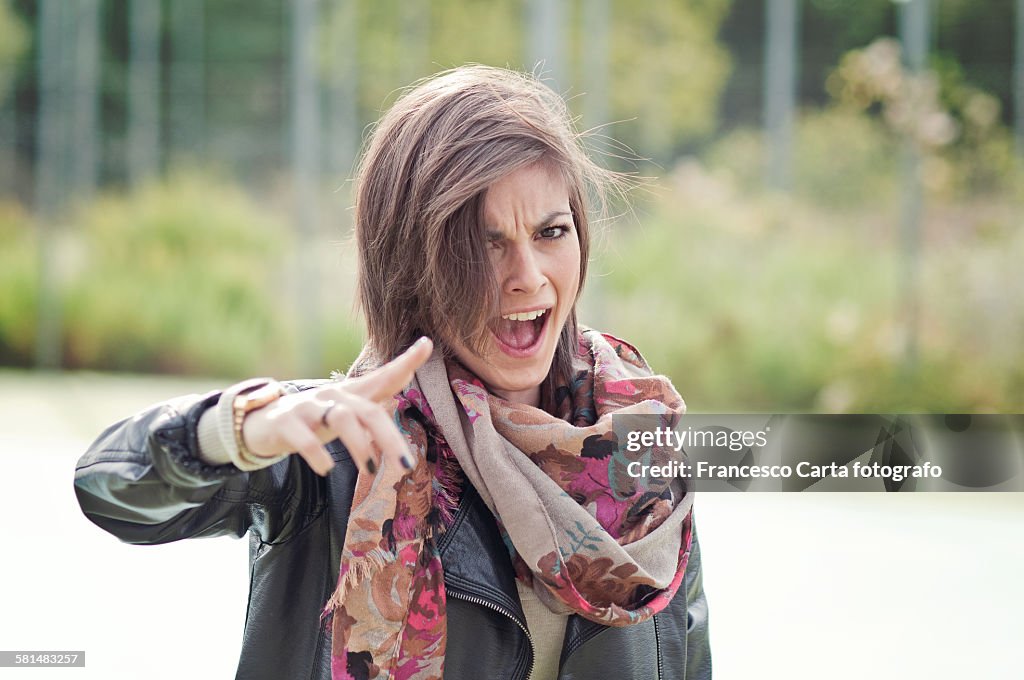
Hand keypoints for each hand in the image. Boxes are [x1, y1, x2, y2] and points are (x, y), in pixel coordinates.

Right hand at [241, 337, 432, 475]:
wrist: (261, 423)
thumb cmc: (313, 419)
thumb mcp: (344, 412)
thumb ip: (370, 402)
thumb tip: (400, 389)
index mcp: (350, 394)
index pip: (382, 376)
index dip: (404, 362)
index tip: (427, 344)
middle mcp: (332, 396)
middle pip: (368, 411)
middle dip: (390, 438)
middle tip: (406, 466)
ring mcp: (308, 406)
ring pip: (341, 419)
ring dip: (360, 446)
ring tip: (370, 470)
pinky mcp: (284, 421)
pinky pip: (304, 437)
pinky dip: (318, 454)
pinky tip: (327, 469)